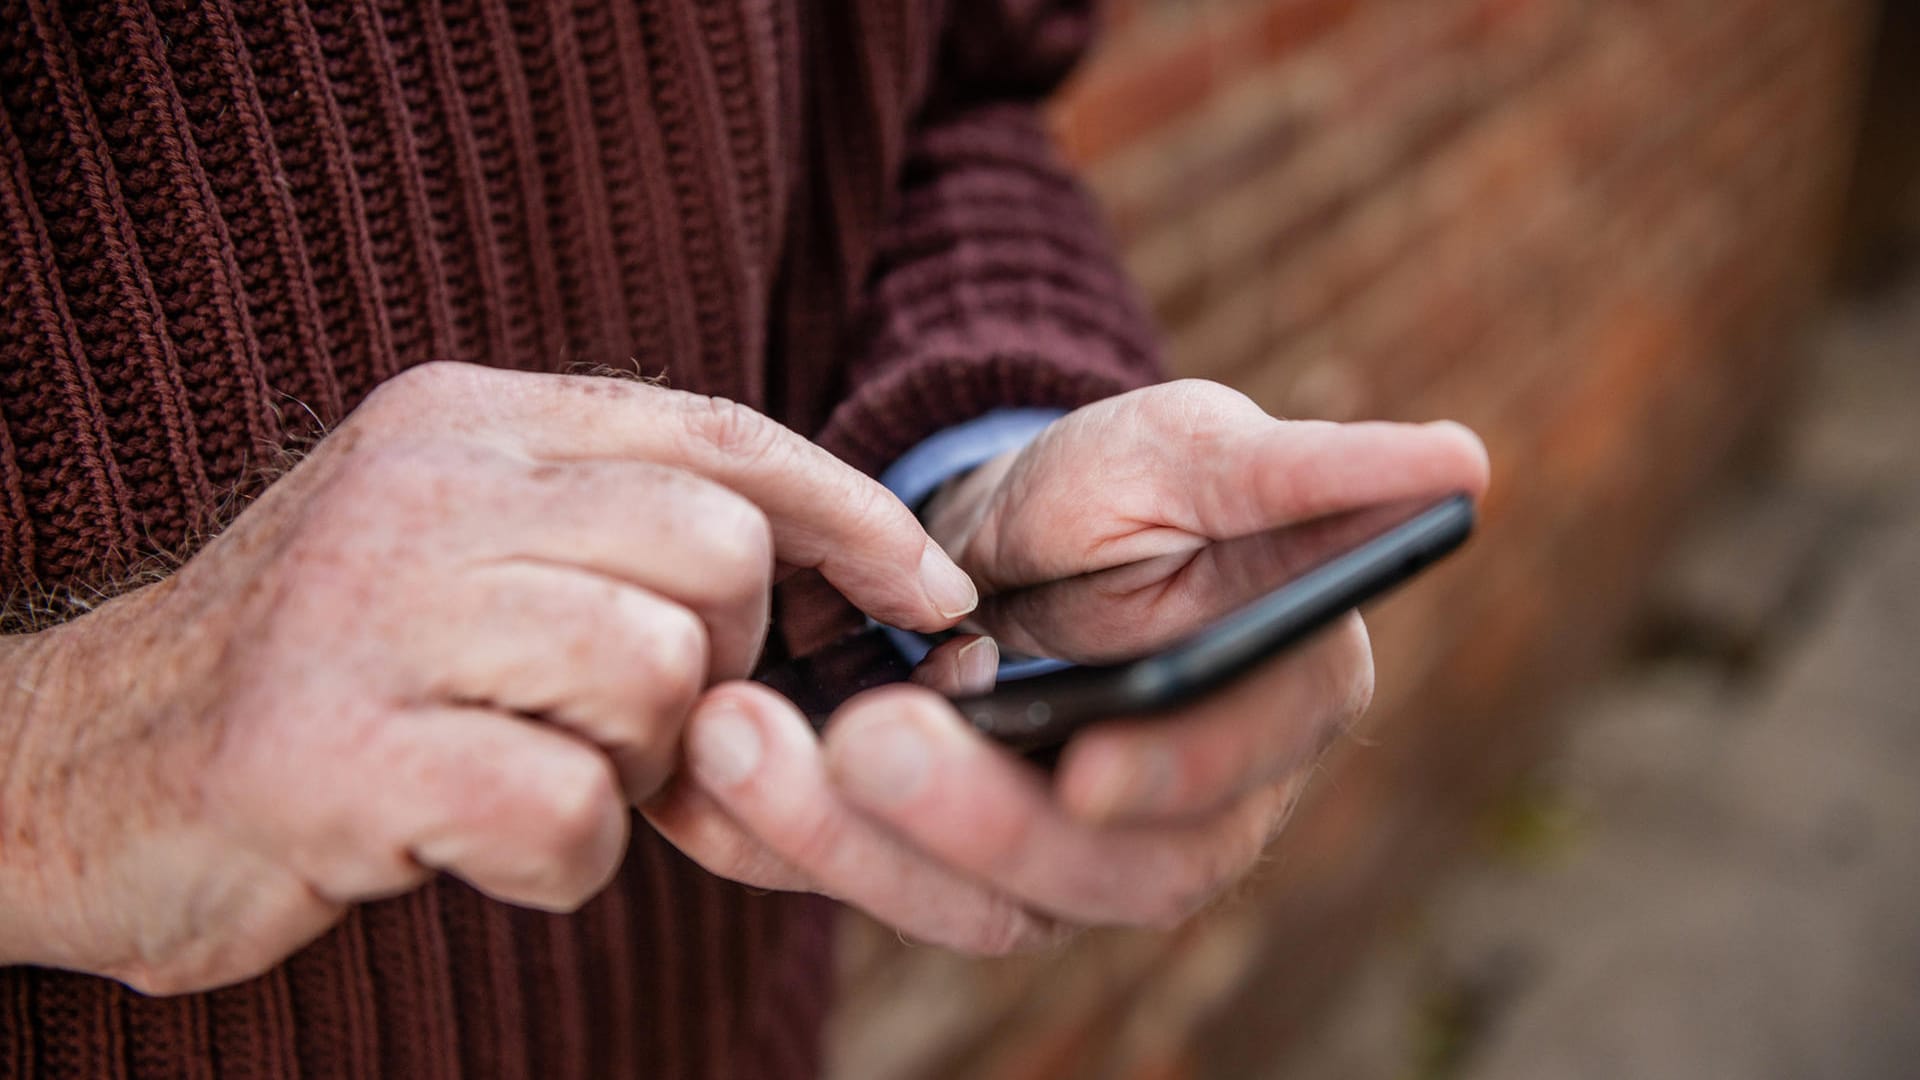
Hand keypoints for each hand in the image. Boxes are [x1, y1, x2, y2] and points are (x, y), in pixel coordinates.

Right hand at [0, 362, 976, 993]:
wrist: (85, 768)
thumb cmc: (329, 672)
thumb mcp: (463, 552)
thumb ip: (614, 536)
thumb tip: (832, 575)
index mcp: (469, 420)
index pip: (721, 435)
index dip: (853, 518)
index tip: (933, 596)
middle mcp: (423, 486)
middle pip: (714, 553)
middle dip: (720, 663)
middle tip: (631, 723)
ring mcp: (371, 611)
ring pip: (657, 674)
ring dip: (631, 765)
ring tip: (531, 770)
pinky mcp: (333, 751)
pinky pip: (567, 806)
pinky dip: (560, 856)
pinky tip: (475, 840)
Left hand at [647, 381, 1487, 951]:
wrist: (1008, 532)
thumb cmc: (1129, 486)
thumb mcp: (1206, 450)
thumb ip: (1312, 471)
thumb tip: (1463, 459)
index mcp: (1270, 716)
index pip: (1236, 776)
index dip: (1173, 779)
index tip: (1089, 759)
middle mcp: (1179, 817)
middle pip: (1095, 872)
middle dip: (974, 819)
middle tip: (868, 737)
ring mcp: (1059, 857)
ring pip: (971, 903)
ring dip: (849, 841)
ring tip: (740, 739)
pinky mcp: (949, 866)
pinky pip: (871, 883)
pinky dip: (783, 843)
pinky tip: (707, 780)